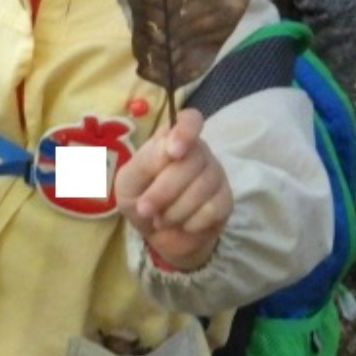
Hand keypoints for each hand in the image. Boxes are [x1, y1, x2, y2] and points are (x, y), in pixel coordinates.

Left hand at [115, 108, 229, 271]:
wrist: (156, 235)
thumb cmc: (140, 199)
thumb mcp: (129, 181)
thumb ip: (146, 162)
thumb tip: (169, 149)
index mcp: (172, 138)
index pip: (190, 120)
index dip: (186, 132)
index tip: (174, 152)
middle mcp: (198, 151)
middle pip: (192, 161)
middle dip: (164, 191)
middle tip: (145, 209)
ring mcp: (215, 175)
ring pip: (202, 188)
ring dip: (174, 211)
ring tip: (161, 219)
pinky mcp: (226, 201)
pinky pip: (213, 209)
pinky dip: (191, 223)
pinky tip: (183, 224)